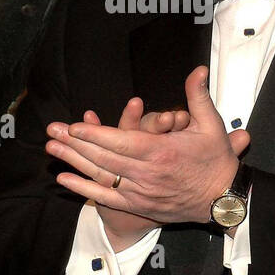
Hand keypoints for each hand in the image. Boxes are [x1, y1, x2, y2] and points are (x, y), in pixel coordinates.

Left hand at [46, 66, 249, 224]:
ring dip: (73, 162)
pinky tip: (64, 179)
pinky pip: (105, 197)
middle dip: (75, 144)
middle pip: (103, 158)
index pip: (121, 142)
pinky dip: (83, 189)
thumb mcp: (211, 126)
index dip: (95, 134)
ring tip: (51, 149)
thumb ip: (198, 96)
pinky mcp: (137, 204)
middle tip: (53, 131)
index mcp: (161, 152)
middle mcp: (146, 174)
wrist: (223, 200)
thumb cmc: (216, 161)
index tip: (74, 126)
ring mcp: (139, 192)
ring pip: (100, 176)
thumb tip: (198, 69)